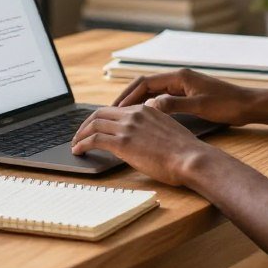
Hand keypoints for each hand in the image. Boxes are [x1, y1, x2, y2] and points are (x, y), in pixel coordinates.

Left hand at [70, 104, 213, 185]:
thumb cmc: (185, 151)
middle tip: (80, 135)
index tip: (95, 128)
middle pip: (100, 113)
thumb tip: (144, 139)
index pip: (116, 110)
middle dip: (86, 124)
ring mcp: (128, 127)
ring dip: (81, 135)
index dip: (101, 119)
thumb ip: (152, 129)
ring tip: (75, 145)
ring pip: (93, 125)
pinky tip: (78, 151)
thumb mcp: (168, 131)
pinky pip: (94, 139)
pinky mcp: (123, 143)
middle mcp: (135, 114)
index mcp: (146, 109)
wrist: (191, 158)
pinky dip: (82, 144)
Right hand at [112, 69, 256, 125]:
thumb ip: (174, 105)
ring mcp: (182, 87)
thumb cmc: (227, 104)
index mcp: (179, 76)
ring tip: (122, 118)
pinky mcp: (187, 95)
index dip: (127, 95)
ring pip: (152, 93)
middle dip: (127, 99)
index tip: (114, 110)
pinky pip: (161, 99)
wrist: (248, 105)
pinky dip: (149, 107)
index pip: (144, 82)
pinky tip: (143, 120)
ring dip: (137, 103)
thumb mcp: (200, 106)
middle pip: (144, 86)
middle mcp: (178, 78)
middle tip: (111, 114)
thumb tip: (149, 107)